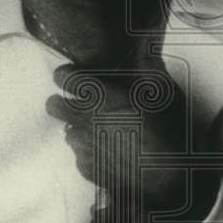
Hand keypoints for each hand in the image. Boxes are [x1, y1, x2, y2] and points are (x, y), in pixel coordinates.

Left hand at [46, 58, 218, 222]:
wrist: (168, 179)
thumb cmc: (168, 132)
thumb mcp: (165, 92)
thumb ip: (150, 65)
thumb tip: (146, 43)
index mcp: (100, 96)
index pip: (65, 77)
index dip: (65, 75)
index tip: (69, 76)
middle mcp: (85, 120)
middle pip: (53, 105)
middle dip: (60, 102)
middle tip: (75, 104)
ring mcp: (84, 146)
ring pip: (66, 132)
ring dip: (76, 129)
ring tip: (97, 131)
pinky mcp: (87, 168)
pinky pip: (78, 156)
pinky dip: (87, 152)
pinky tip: (106, 152)